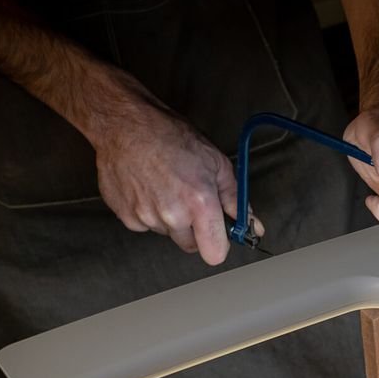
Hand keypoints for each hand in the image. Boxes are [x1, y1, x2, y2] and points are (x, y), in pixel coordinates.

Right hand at [92, 102, 259, 265]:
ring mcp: (146, 217)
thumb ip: (235, 200)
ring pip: (167, 232)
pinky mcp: (126, 216)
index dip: (218, 245)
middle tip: (187, 198)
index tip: (218, 234)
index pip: (215, 253)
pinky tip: (147, 188)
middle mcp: (173, 215)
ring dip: (169, 218)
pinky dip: (147, 212)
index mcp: (199, 203)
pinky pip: (144, 225)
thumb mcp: (215, 162)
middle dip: (193, 228)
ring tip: (164, 186)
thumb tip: (254, 225)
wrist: (124, 124)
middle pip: (190, 244)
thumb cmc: (169, 136)